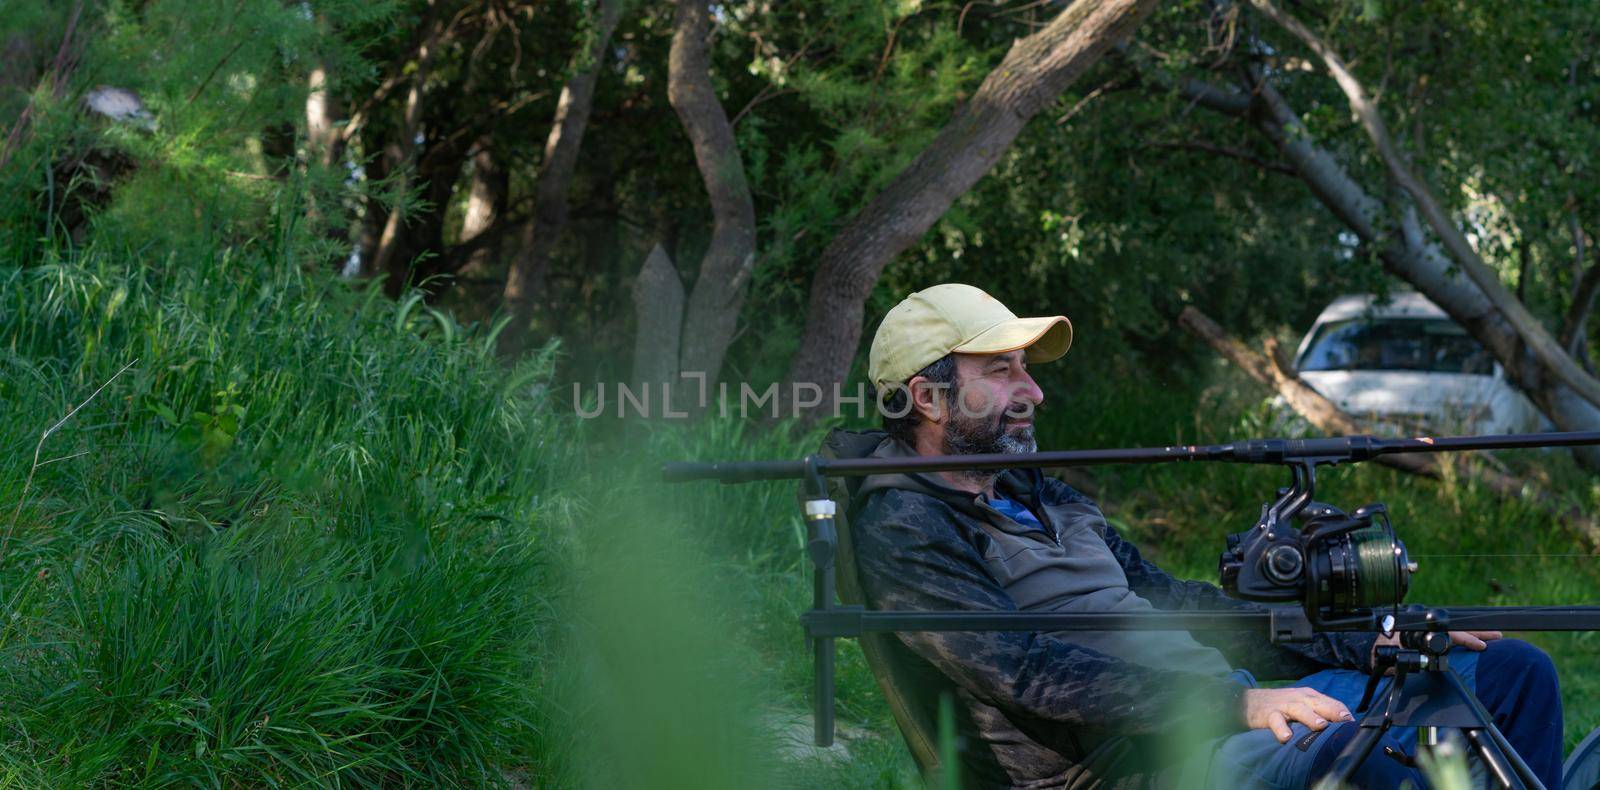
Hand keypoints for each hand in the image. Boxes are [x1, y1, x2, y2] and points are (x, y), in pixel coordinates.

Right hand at [1242, 687, 1353, 742]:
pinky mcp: (1269, 714)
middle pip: (1318, 703)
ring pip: (1299, 710)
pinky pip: (1276, 722)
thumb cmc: (1282, 705)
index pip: (1331, 703)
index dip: (1343, 712)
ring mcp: (1285, 706)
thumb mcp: (1302, 704)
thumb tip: (1345, 727)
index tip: (1353, 725)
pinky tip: (1286, 738)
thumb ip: (1321, 713)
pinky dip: (1281, 729)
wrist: (1249, 701)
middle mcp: (1300, 699)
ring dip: (1310, 717)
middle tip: (1344, 720)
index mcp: (1310, 696)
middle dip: (1332, 710)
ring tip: (1320, 725)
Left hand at [1371, 629, 1503, 657]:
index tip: (1482, 646)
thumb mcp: (1394, 658)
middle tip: (1498, 635)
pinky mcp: (1427, 635)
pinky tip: (1474, 641)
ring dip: (1473, 633)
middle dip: (1478, 632)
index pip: (1449, 634)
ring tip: (1493, 635)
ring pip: (1454, 630)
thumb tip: (1417, 663)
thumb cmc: (1381, 652)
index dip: (1467, 639)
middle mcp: (1426, 629)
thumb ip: (1407, 661)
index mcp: (1420, 631)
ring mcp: (1427, 631)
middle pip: (1456, 628)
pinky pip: (1447, 634)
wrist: (1370, 646)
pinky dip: (1462, 637)